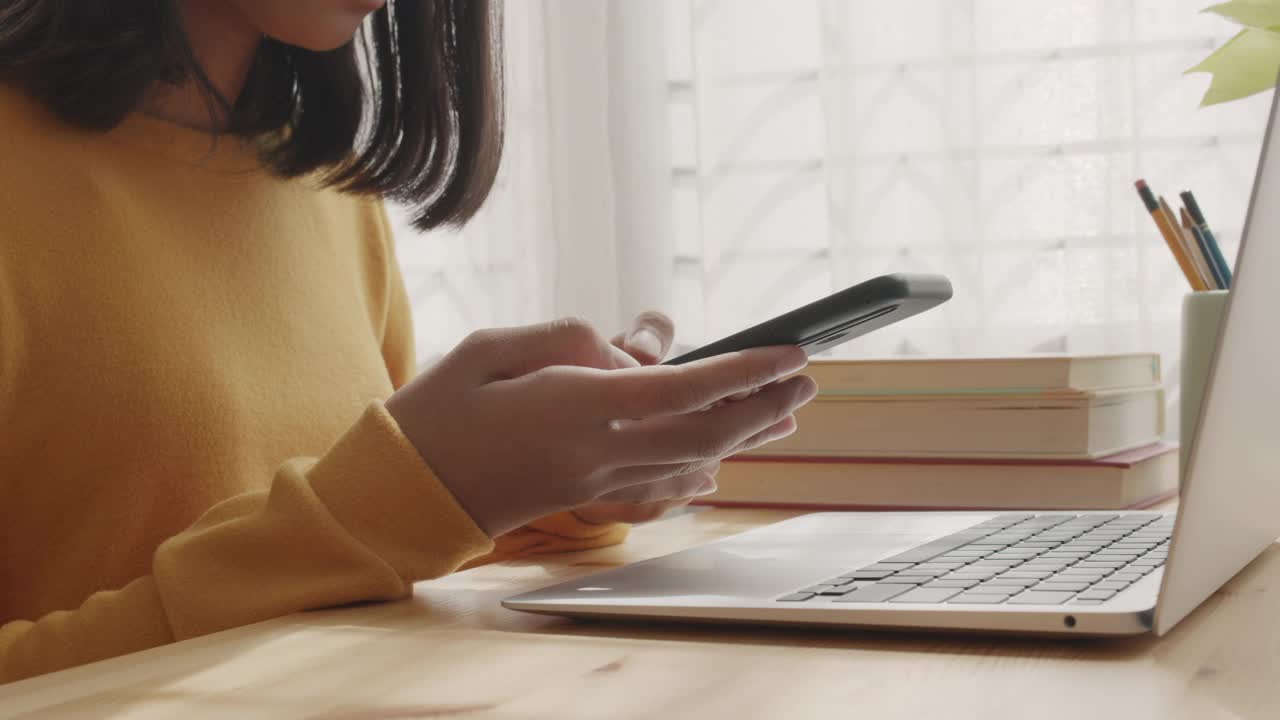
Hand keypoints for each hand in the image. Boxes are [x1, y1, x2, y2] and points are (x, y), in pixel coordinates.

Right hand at [386, 318, 814, 536]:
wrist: (408, 490)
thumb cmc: (440, 409)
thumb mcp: (492, 347)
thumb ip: (567, 339)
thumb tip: (624, 351)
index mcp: (574, 406)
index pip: (681, 389)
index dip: (743, 371)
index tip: (789, 351)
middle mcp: (596, 451)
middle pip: (703, 433)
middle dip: (761, 406)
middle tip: (805, 380)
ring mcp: (594, 481)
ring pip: (690, 462)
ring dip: (743, 437)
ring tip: (784, 412)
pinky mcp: (585, 496)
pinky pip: (659, 487)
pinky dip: (701, 469)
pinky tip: (721, 459)